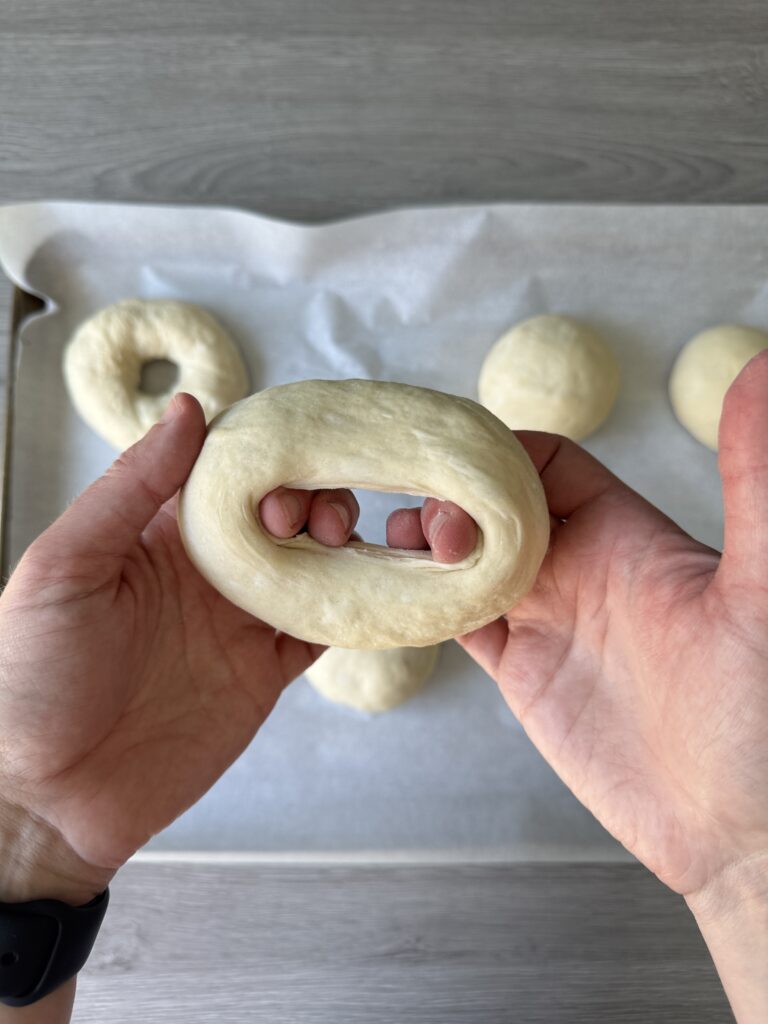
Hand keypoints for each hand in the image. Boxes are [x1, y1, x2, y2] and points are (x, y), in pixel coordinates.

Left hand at [0, 394, 475, 909]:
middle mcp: (205, 570)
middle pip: (280, 510)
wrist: (48, 802)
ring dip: (339, 542)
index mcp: (155, 535)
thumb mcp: (63, 568)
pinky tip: (372, 589)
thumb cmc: (29, 680)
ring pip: (313, 562)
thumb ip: (128, 488)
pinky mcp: (264, 672)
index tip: (295, 443)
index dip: (265, 452)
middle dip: (310, 495)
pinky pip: (321, 630)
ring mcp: (239, 621)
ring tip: (344, 540)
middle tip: (310, 515)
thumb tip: (188, 410)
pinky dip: (353, 608)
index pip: (225, 471)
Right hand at [454, 354, 767, 1020]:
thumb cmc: (763, 714)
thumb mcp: (760, 592)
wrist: (737, 829)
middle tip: (414, 514)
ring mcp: (545, 620)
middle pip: (488, 505)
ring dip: (422, 543)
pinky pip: (456, 621)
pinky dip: (418, 602)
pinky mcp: (521, 673)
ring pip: (462, 559)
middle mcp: (577, 566)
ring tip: (387, 543)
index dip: (493, 450)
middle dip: (445, 494)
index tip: (448, 457)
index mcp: (623, 531)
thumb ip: (753, 484)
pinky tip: (389, 593)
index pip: (541, 461)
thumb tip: (762, 365)